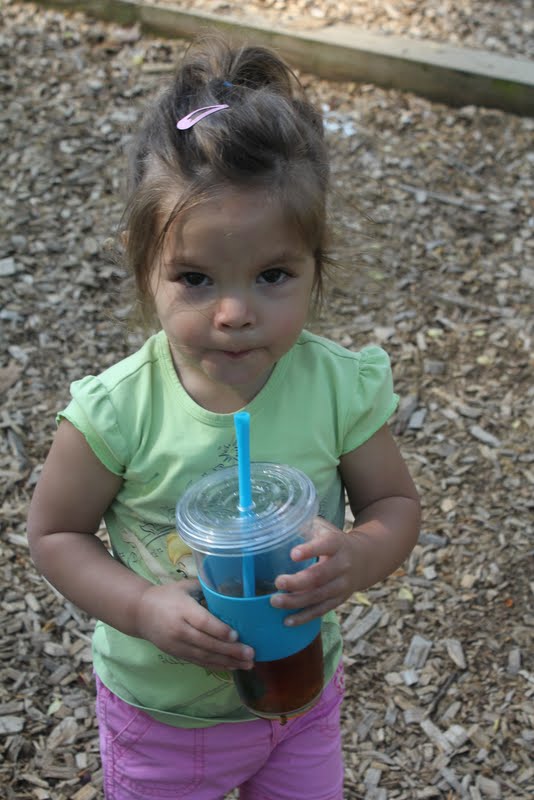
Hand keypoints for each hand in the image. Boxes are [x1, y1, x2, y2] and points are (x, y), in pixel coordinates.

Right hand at [135, 579, 254, 670]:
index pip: (202, 622)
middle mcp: (179, 630)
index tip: (237, 635)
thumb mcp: (184, 586)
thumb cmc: (167, 595)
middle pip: (206, 643)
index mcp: (182, 610)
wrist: (140, 612)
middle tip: (250, 653)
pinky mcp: (177, 654)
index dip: (219, 630)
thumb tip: (231, 588)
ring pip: (205, 656)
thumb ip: (205, 588)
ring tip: (247, 664)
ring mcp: (177, 645)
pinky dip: (216, 666)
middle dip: (230, 650)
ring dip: (228, 662)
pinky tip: (232, 667)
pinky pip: (199, 662)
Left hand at [270, 517, 358, 625]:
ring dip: (296, 601)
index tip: (293, 554)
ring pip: (319, 596)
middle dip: (297, 582)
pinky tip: (287, 621)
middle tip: (278, 582)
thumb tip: (272, 526)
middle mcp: (342, 565)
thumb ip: (303, 526)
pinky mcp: (339, 600)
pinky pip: (321, 611)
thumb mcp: (324, 528)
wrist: (365, 559)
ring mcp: (342, 585)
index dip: (310, 550)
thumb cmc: (334, 541)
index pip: (325, 545)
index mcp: (337, 543)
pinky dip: (304, 617)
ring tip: (275, 601)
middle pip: (319, 576)